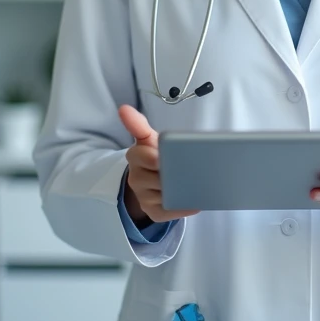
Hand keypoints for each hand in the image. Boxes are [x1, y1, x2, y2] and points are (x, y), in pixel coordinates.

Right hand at [118, 105, 200, 226]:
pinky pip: (167, 211)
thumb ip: (139, 125)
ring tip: (195, 183)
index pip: (140, 155)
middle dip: (170, 173)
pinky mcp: (152, 211)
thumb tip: (124, 108)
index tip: (160, 159)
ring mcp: (143, 196)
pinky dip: (182, 207)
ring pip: (162, 194)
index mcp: (136, 156)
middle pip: (154, 177)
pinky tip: (195, 203)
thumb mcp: (149, 139)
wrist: (152, 180)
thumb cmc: (156, 154)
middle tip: (186, 169)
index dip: (152, 157)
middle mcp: (136, 177)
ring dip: (178, 190)